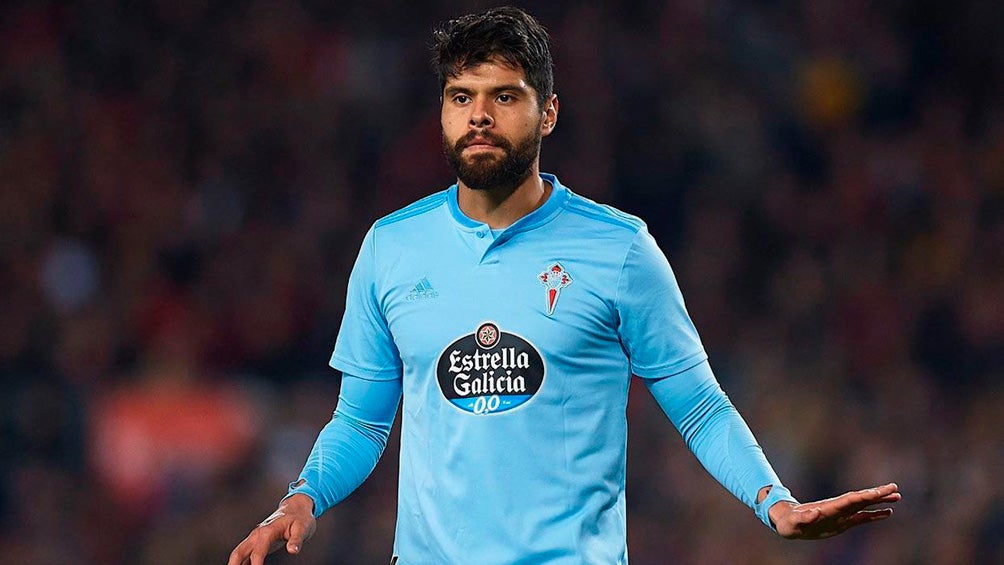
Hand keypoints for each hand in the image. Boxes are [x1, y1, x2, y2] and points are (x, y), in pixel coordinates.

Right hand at [228, 493, 316, 564]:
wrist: (295, 509)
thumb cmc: (299, 519)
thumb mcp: (302, 528)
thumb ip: (296, 540)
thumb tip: (293, 550)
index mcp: (267, 532)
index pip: (257, 553)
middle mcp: (257, 535)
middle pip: (238, 552)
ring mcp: (255, 539)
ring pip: (238, 553)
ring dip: (235, 564)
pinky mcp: (257, 543)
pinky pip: (245, 555)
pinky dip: (241, 564)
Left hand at [769, 483, 900, 538]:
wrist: (788, 522)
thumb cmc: (790, 522)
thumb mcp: (794, 522)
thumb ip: (805, 518)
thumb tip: (815, 512)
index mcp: (829, 508)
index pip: (850, 500)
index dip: (864, 496)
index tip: (878, 491)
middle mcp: (838, 508)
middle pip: (861, 499)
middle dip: (877, 494)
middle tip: (895, 488)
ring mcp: (841, 514)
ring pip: (864, 506)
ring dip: (880, 501)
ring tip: (897, 496)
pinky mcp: (842, 522)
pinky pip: (862, 517)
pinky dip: (875, 515)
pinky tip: (887, 513)